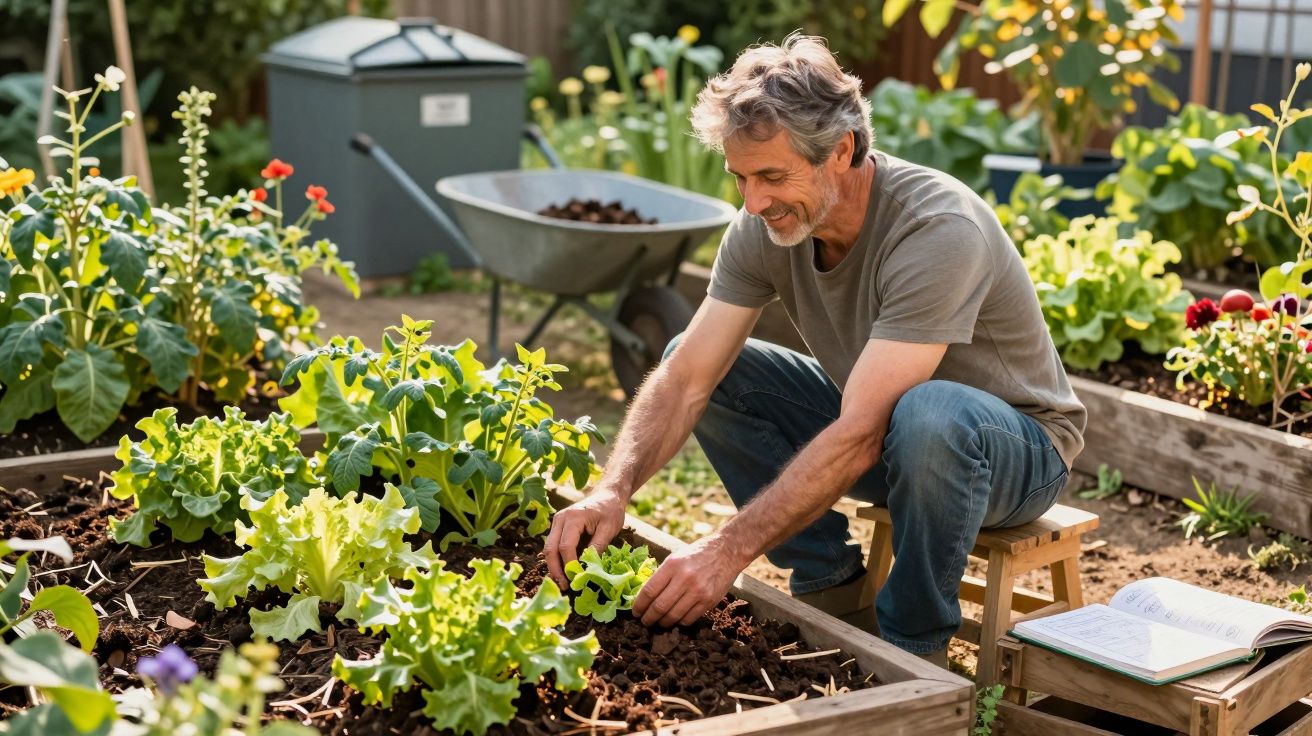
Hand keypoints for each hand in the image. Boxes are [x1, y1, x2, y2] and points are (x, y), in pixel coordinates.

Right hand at [545, 487, 626, 588]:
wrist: (607, 495)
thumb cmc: (610, 510)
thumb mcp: (609, 528)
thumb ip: (598, 546)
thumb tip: (589, 568)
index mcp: (573, 517)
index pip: (565, 546)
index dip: (569, 565)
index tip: (576, 579)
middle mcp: (560, 519)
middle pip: (550, 548)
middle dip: (556, 569)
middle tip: (564, 587)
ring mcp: (557, 523)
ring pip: (549, 549)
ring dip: (554, 567)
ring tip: (563, 583)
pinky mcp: (558, 528)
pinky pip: (553, 546)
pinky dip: (557, 560)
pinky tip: (564, 573)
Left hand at [632, 533, 746, 627]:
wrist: (726, 552)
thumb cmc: (697, 554)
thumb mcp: (675, 557)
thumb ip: (662, 575)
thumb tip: (645, 596)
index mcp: (673, 565)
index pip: (650, 591)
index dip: (639, 605)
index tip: (635, 611)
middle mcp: (685, 578)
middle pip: (659, 606)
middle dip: (648, 618)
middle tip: (644, 621)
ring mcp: (698, 591)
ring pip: (674, 616)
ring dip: (663, 623)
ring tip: (658, 623)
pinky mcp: (709, 601)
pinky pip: (689, 619)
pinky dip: (679, 622)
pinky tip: (675, 619)